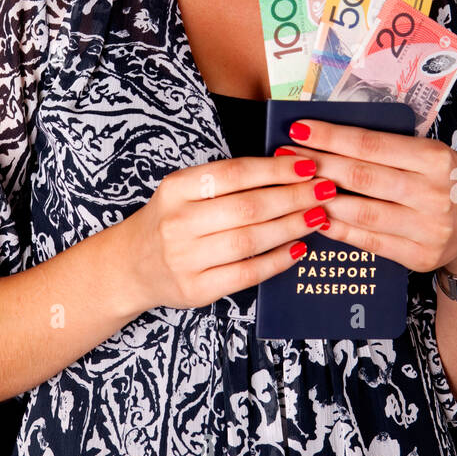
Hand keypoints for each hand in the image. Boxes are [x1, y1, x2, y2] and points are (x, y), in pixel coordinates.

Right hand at [124, 152, 338, 310]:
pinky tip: (298, 249)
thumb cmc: (171, 219)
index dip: (275, 169)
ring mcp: (185, 259)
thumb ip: (227, 181)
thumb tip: (288, 169)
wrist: (131, 265)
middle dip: (293, 197)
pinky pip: (245, 274)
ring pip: (250, 240)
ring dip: (291, 227)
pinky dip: (276, 261)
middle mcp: (178, 222)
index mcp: (176, 188)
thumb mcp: (185, 190)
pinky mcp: (195, 290)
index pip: (234, 173)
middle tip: (324, 190)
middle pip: (248, 207)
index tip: (308, 166)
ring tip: (317, 216)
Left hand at [276, 119, 456, 275]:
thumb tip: (332, 137)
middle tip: (285, 157)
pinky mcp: (419, 257)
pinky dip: (339, 229)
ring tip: (293, 187)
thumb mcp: (431, 153)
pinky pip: (370, 241)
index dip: (332, 137)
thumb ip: (390, 148)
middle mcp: (432, 193)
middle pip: (362, 177)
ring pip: (362, 212)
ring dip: (321, 200)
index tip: (299, 128)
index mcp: (434, 159)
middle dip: (318, 165)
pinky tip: (316, 218)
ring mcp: (427, 228)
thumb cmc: (449, 180)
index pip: (372, 144)